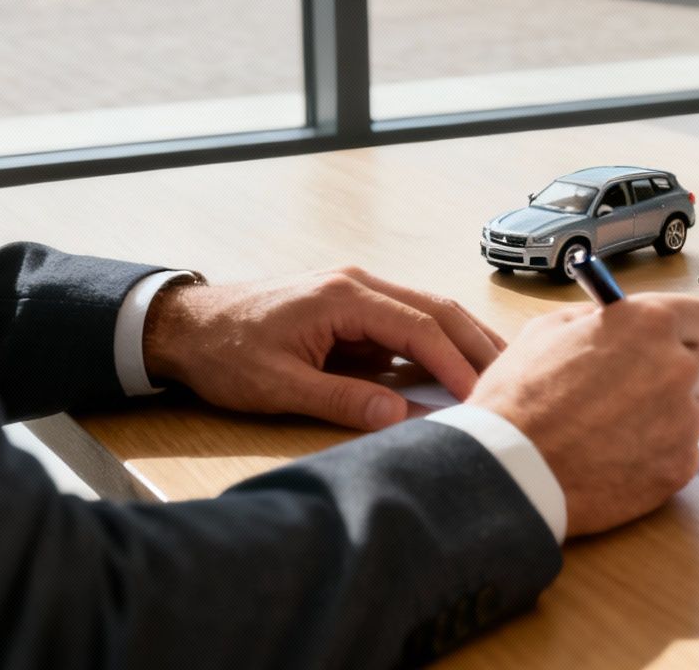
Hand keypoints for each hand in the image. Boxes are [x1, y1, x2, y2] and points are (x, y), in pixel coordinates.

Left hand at [142, 268, 507, 430]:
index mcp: (344, 295)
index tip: (480, 395)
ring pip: (429, 311)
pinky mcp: (354, 308)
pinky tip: (457, 368)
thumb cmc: (225, 351)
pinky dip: (438, 343)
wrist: (186, 325)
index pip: (419, 328)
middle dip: (478, 344)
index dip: (455, 364)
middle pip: (438, 309)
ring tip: (499, 373)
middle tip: (513, 379)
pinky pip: (408, 322)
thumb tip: (398, 416)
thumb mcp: (278, 385)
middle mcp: (359, 283)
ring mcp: (358, 291)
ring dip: (464, 341)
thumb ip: (341, 399)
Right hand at [467, 294, 698, 537]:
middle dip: (684, 376)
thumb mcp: (546, 331)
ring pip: (697, 413)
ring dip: (671, 418)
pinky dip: (660, 455)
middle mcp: (677, 368)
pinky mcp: (680, 466)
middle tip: (646, 390)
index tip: (672, 343)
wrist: (510, 470)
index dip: (685, 332)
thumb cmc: (520, 399)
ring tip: (621, 430)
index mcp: (649, 325)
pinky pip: (684, 453)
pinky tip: (620, 458)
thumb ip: (597, 319)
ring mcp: (683, 421)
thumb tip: (616, 318)